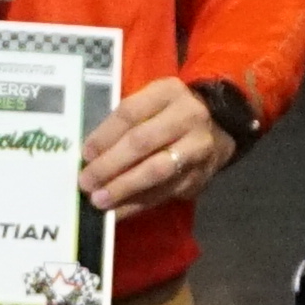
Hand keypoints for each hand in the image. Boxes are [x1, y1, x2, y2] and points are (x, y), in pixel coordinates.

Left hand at [82, 78, 242, 214]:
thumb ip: (125, 122)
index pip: (130, 113)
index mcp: (168, 92)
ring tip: (99, 200)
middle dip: (110, 165)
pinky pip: (164, 192)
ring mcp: (197, 148)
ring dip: (124, 188)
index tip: (85, 154)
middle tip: (86, 182)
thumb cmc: (170, 114)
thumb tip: (89, 155)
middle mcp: (187, 117)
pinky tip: (117, 212)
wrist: (219, 128)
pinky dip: (137, 204)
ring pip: (156, 171)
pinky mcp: (200, 176)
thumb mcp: (152, 102)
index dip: (105, 135)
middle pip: (142, 142)